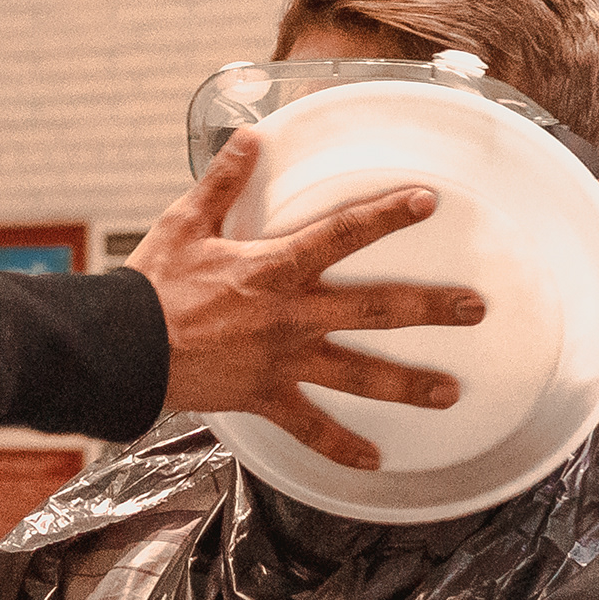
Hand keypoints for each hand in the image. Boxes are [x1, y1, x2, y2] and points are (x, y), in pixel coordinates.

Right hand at [131, 127, 484, 468]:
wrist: (123, 348)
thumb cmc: (151, 284)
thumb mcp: (184, 222)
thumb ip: (223, 180)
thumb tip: (250, 137)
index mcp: (274, 267)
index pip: (342, 234)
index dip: (386, 215)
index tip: (426, 202)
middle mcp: (290, 316)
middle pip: (374, 311)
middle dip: (430, 309)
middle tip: (474, 308)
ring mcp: (283, 361)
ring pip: (358, 375)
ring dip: (407, 385)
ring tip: (449, 393)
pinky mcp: (266, 398)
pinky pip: (310, 428)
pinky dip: (340, 448)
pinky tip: (374, 462)